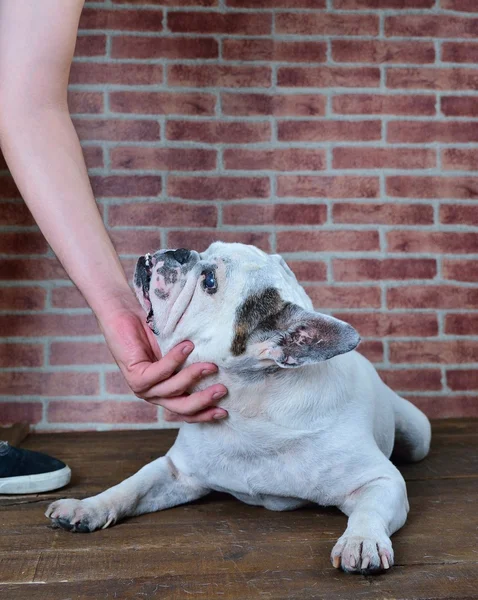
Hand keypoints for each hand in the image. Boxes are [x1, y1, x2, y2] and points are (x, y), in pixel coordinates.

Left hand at [98, 305, 227, 422]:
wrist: (126, 314)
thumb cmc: (154, 329)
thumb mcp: (179, 350)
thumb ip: (194, 361)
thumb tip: (224, 363)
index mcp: (165, 392)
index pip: (186, 411)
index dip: (205, 414)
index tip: (224, 411)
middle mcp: (154, 394)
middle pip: (181, 407)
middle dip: (203, 401)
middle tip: (222, 390)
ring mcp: (143, 388)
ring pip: (173, 390)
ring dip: (194, 376)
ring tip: (210, 366)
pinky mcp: (135, 376)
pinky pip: (160, 372)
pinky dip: (176, 360)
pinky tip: (188, 347)